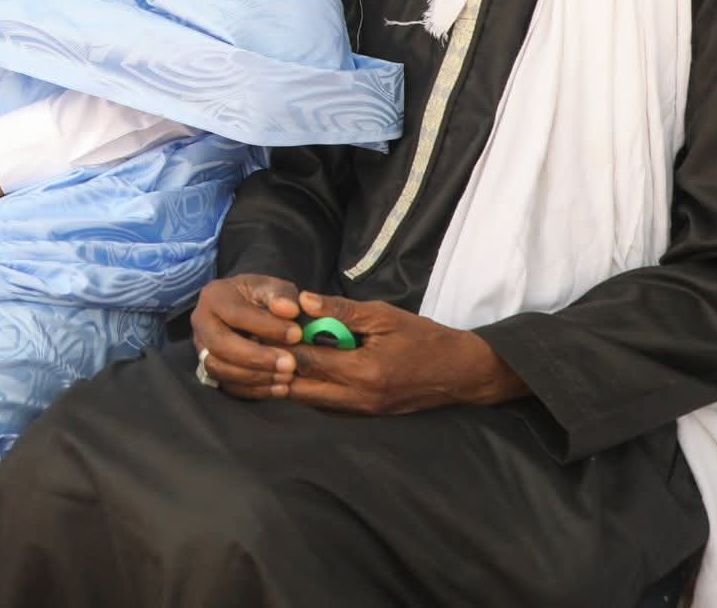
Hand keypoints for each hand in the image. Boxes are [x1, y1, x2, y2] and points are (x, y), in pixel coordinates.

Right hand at [192, 274, 306, 397]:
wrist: (249, 311)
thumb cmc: (262, 298)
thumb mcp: (274, 287)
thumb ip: (283, 295)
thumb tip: (289, 310)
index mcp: (214, 296)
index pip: (236, 315)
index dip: (267, 326)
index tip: (297, 334)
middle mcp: (201, 322)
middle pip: (220, 345)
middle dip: (257, 358)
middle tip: (290, 364)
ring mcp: (201, 348)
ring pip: (219, 369)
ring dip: (255, 377)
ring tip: (287, 377)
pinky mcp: (209, 369)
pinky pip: (226, 385)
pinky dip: (253, 390)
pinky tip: (279, 388)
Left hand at [279, 291, 527, 415]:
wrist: (460, 372)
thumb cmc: (423, 338)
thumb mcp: (384, 316)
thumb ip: (341, 310)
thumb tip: (302, 301)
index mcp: (362, 370)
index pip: (306, 361)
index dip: (279, 345)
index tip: (260, 329)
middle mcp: (357, 397)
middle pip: (299, 389)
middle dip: (276, 369)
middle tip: (257, 347)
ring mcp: (361, 411)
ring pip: (309, 401)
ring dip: (289, 383)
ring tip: (269, 359)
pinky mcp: (365, 415)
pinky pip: (325, 406)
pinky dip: (308, 391)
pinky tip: (298, 374)